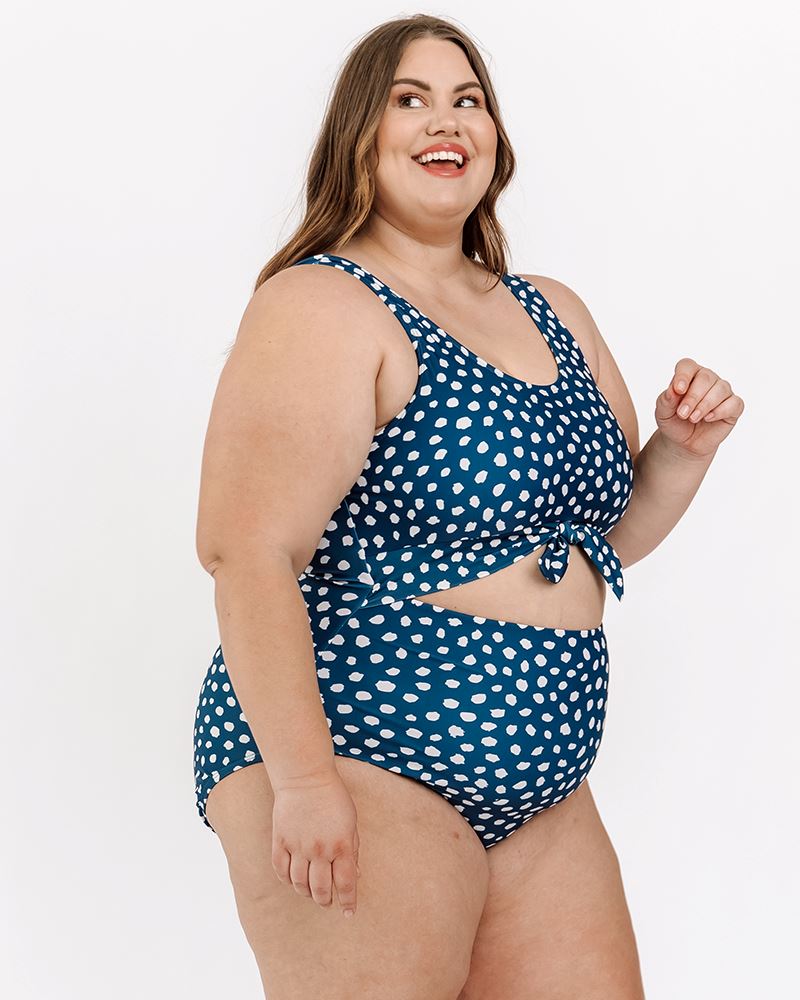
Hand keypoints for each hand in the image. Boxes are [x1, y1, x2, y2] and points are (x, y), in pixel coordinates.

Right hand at [271, 767, 361, 917]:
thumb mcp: (351, 822)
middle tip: (327, 902)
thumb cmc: (333, 798)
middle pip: (321, 889)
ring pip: (300, 884)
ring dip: (306, 893)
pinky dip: (287, 880)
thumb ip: (353, 849)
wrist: (305, 777)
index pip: (346, 883)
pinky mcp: (281, 841)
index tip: (349, 913)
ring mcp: (298, 846)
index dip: (348, 902)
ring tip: (311, 892)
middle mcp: (320, 850)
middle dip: (325, 900)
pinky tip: (293, 880)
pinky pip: (281, 871)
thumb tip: (355, 874)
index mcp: (342, 845)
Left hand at [656, 358, 744, 458]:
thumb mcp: (663, 413)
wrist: (684, 442)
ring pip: (721, 389)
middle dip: (693, 397)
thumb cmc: (674, 422)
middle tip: (683, 414)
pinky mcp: (734, 406)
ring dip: (705, 405)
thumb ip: (665, 400)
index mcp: (689, 375)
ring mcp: (722, 391)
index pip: (687, 366)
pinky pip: (734, 403)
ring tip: (693, 418)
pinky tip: (709, 418)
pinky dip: (721, 411)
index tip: (678, 390)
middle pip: (705, 378)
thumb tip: (672, 390)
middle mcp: (708, 379)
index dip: (683, 375)